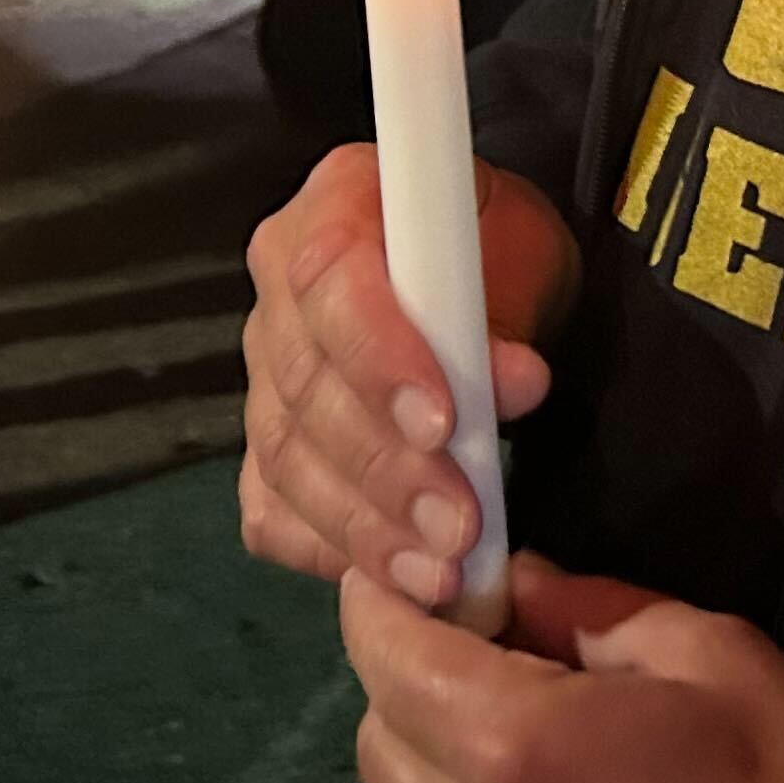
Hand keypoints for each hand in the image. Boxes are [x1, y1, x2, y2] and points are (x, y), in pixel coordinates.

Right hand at [243, 146, 579, 605]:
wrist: (480, 283)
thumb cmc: (499, 253)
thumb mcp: (520, 251)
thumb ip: (503, 313)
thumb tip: (511, 383)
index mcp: (334, 207)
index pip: (330, 280)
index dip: (379, 357)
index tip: (444, 421)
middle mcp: (279, 291)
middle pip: (305, 389)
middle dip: (387, 468)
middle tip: (460, 523)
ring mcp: (263, 375)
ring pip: (286, 460)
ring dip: (368, 527)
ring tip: (442, 569)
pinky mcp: (267, 449)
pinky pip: (274, 513)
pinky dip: (331, 551)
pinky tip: (391, 575)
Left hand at [344, 558, 783, 782]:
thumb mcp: (707, 653)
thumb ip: (589, 612)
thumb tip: (516, 583)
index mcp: (521, 752)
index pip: (390, 658)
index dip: (383, 595)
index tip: (412, 554)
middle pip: (378, 735)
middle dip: (404, 664)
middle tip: (476, 615)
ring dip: (431, 731)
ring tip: (513, 684)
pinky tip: (536, 754)